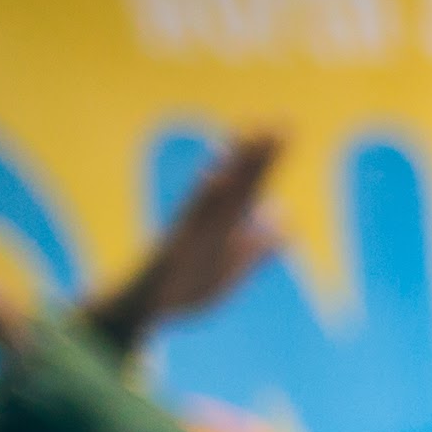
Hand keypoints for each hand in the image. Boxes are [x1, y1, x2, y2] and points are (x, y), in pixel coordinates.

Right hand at [84, 126, 286, 356]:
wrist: (145, 309)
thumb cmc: (186, 289)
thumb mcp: (234, 270)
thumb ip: (260, 246)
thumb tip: (285, 221)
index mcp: (225, 227)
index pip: (252, 185)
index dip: (268, 158)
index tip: (285, 127)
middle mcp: (209, 222)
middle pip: (240, 182)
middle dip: (259, 153)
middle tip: (281, 121)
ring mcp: (193, 231)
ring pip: (219, 194)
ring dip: (236, 166)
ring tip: (253, 138)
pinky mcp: (177, 247)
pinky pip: (193, 220)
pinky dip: (205, 199)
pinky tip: (215, 177)